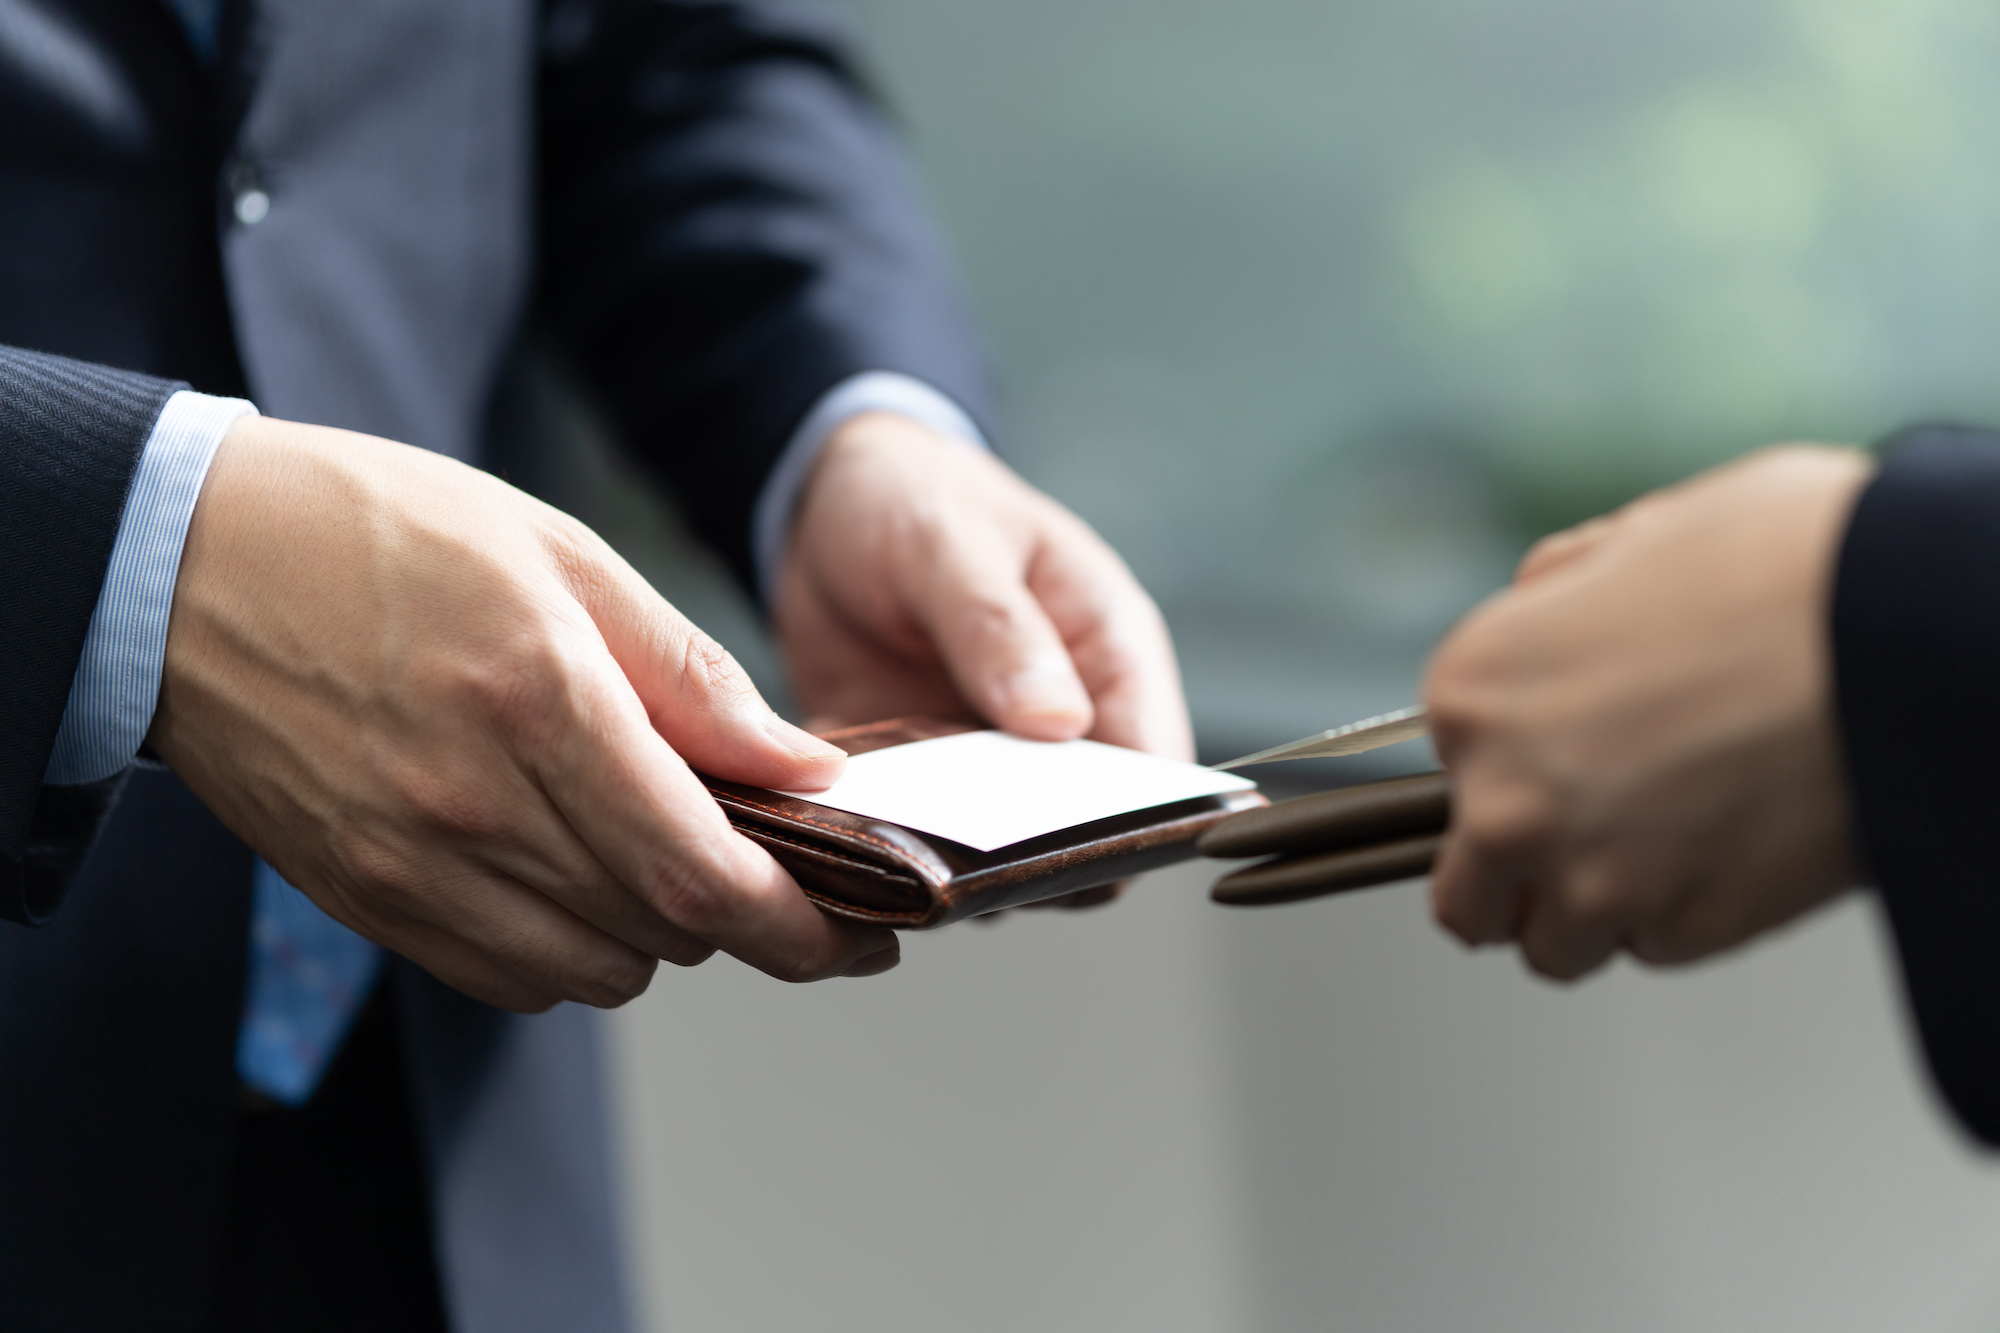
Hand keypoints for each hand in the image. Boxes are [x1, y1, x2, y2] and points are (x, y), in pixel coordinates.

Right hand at [149, 416, 899, 1012]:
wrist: (177, 566)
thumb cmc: (373, 529)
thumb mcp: (558, 550)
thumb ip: (689, 674)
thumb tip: (803, 765)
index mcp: (539, 700)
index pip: (701, 873)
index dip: (800, 924)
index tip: (862, 931)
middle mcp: (473, 806)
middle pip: (663, 933)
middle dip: (748, 919)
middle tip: (781, 873)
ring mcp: (410, 867)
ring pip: (594, 970)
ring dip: (660, 931)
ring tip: (663, 851)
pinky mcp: (365, 899)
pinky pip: (508, 976)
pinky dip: (572, 947)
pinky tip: (575, 871)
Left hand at [773, 414, 1192, 905]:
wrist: (823, 502)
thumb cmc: (918, 498)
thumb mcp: (953, 542)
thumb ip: (999, 627)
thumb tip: (1060, 723)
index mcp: (1108, 652)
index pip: (1153, 766)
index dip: (1131, 821)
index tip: (1076, 854)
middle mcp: (1061, 722)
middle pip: (1081, 828)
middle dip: (1035, 855)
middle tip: (970, 861)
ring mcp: (988, 759)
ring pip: (998, 849)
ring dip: (955, 860)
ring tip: (903, 860)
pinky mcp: (918, 781)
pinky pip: (914, 840)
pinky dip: (888, 851)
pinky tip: (851, 850)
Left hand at [1422, 445, 1874, 979]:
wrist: (1915, 630)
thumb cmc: (1788, 562)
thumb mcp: (1641, 533)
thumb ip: (1564, 585)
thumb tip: (1543, 604)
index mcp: (1475, 693)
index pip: (1444, 766)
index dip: (1505, 760)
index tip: (1550, 754)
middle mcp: (1507, 801)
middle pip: (1468, 898)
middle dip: (1512, 877)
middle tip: (1580, 837)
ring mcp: (1594, 882)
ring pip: (1555, 947)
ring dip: (1593, 912)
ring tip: (1662, 850)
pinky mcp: (1688, 932)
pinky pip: (1656, 951)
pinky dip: (1680, 918)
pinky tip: (1729, 851)